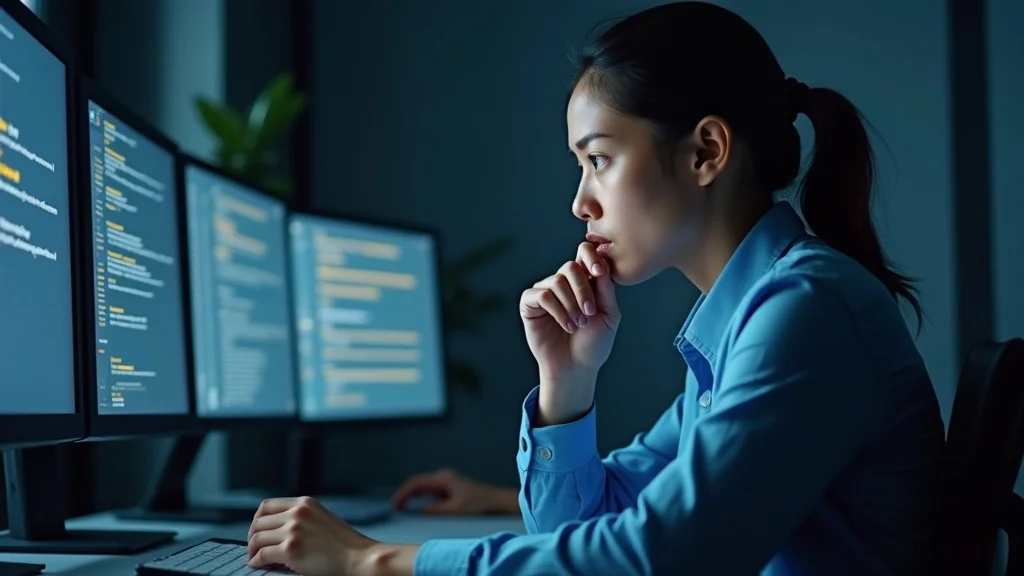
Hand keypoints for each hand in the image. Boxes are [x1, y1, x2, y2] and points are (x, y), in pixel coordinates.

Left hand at [248, 496, 377, 574]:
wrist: (359, 558)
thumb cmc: (345, 545)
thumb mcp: (323, 519)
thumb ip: (303, 518)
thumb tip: (277, 530)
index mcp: (305, 503)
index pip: (267, 505)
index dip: (257, 520)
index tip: (258, 531)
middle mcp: (297, 513)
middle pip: (259, 521)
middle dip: (253, 536)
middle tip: (254, 548)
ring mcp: (293, 530)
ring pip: (257, 538)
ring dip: (252, 550)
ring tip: (256, 558)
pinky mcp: (291, 550)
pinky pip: (262, 554)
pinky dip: (256, 561)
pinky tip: (259, 565)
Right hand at [390, 467, 518, 514]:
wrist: (498, 502)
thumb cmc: (479, 505)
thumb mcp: (455, 510)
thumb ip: (435, 510)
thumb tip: (419, 510)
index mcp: (443, 478)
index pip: (416, 483)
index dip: (402, 494)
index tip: (394, 506)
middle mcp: (443, 477)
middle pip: (417, 483)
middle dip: (405, 494)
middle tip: (394, 509)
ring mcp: (447, 482)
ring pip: (423, 488)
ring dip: (412, 497)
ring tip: (401, 509)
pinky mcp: (450, 489)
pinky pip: (430, 492)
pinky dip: (421, 499)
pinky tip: (417, 508)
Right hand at [520, 241, 620, 380]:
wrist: (577, 367)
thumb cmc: (594, 343)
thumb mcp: (609, 315)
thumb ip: (606, 289)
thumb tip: (602, 263)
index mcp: (584, 281)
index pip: (584, 254)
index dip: (591, 257)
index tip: (599, 272)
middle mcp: (563, 283)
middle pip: (570, 266)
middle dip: (583, 289)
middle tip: (590, 312)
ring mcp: (545, 292)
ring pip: (556, 281)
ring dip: (571, 304)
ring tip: (578, 325)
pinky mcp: (530, 304)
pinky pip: (542, 295)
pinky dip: (557, 310)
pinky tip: (566, 325)